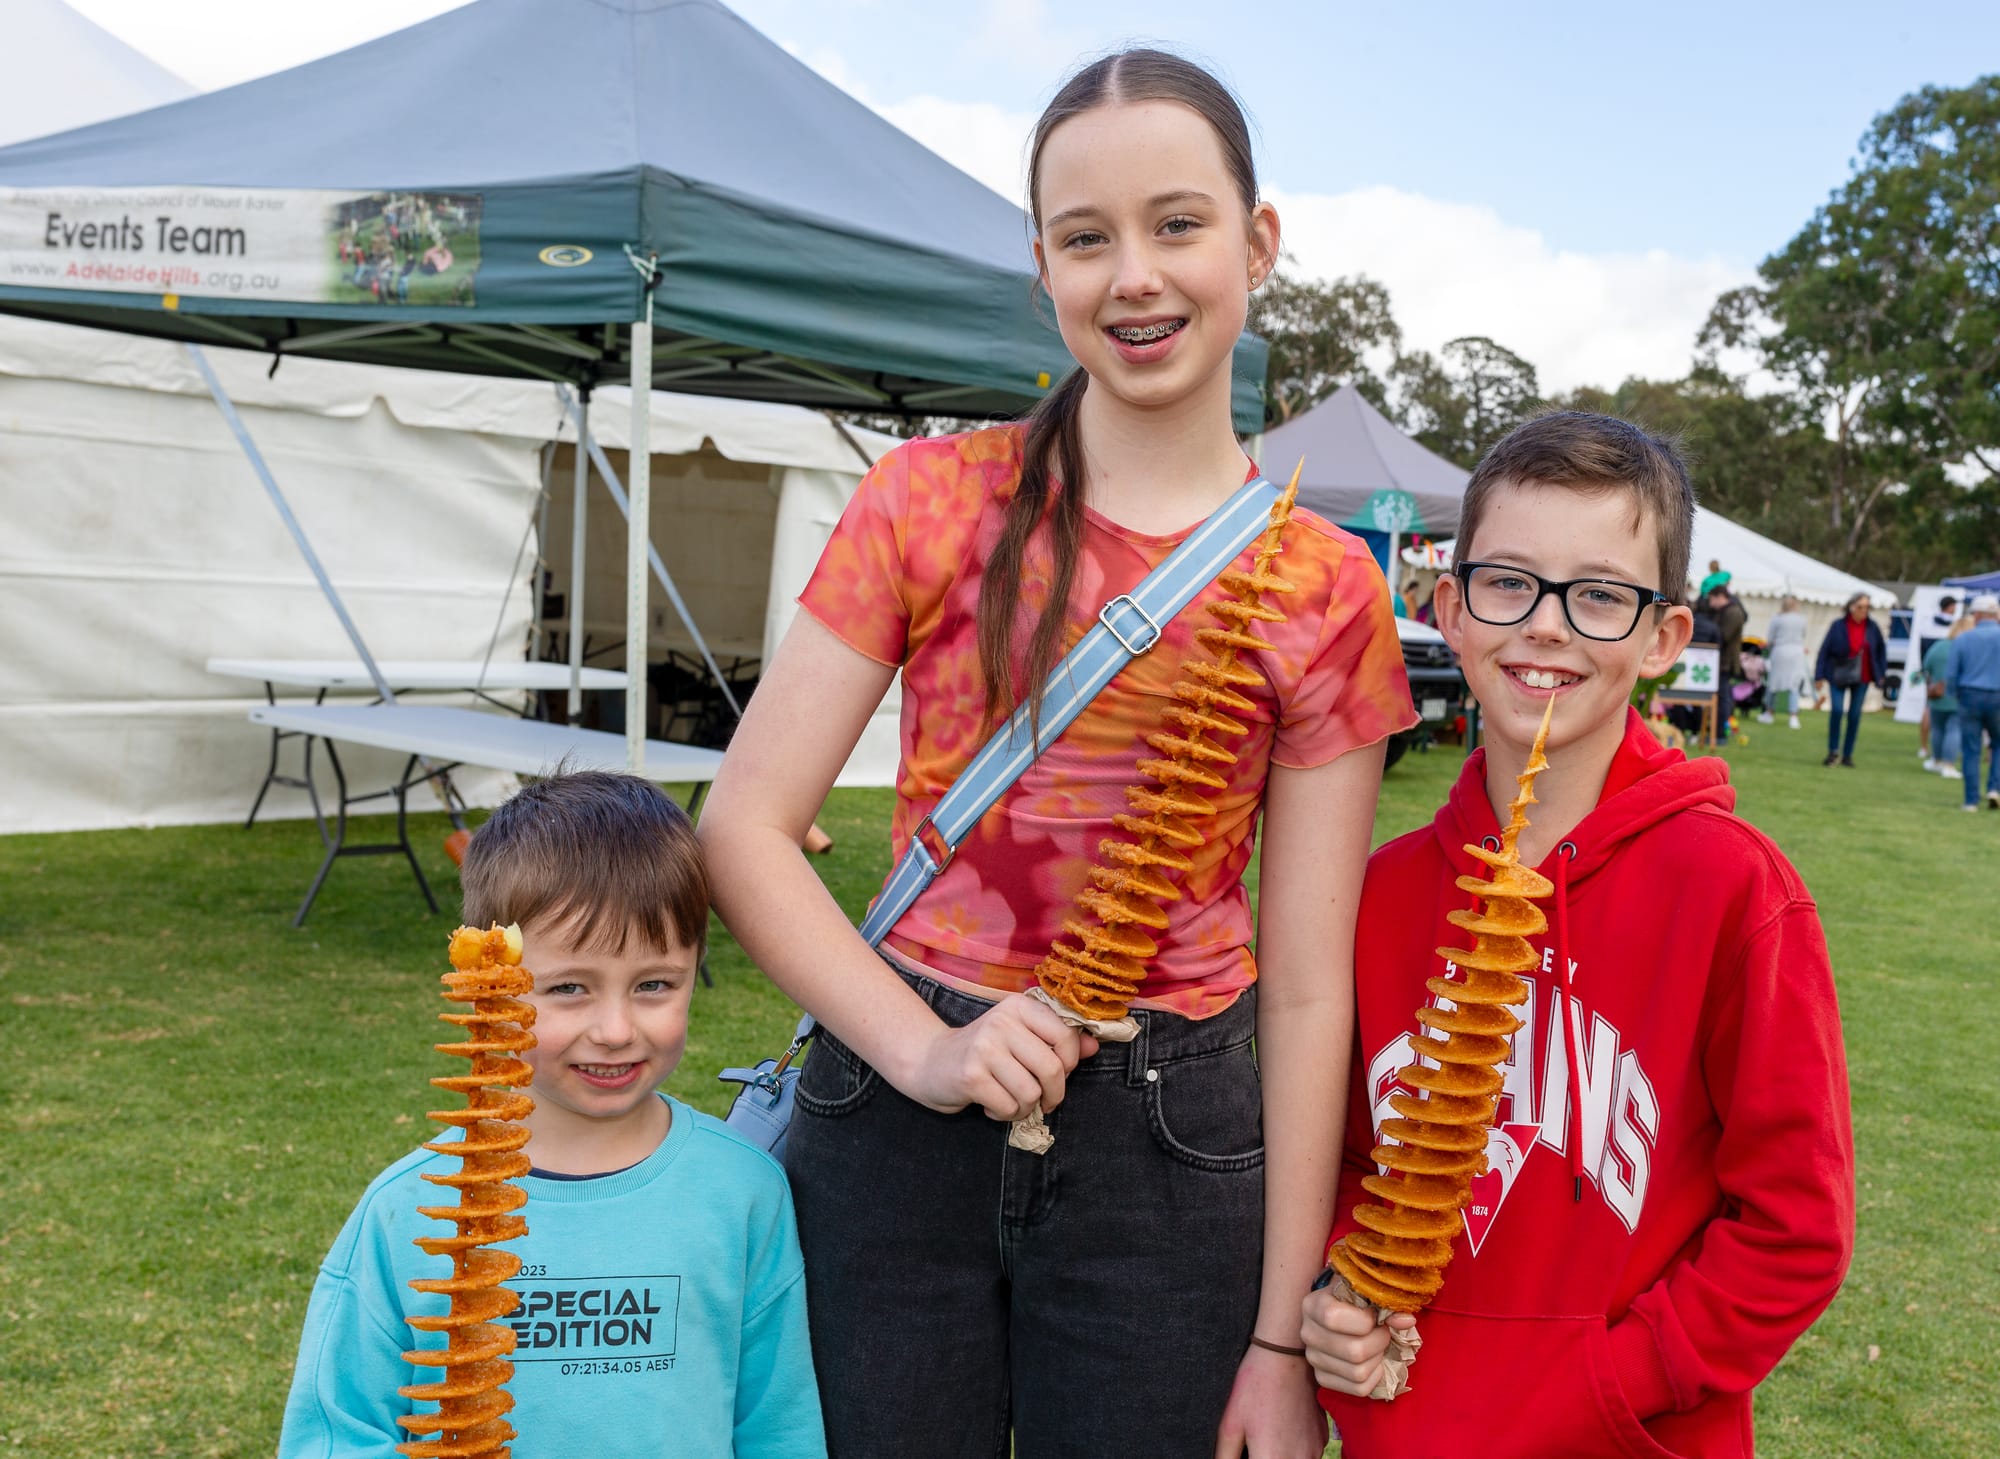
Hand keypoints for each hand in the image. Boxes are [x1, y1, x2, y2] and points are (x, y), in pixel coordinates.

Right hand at [898, 992, 1097, 1119]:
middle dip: (1053, 1094)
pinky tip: (990, 1103)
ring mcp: (984, 1048)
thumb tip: (1095, 1046)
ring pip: (1031, 1093)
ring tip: (1010, 1099)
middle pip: (1052, 1069)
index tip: (1059, 1073)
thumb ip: (1058, 1041)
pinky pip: (1009, 1107)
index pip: (1066, 1036)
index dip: (1070, 1063)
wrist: (930, 1062)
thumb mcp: (1021, 1038)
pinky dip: (1005, 1114)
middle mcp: (1002, 1021)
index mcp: (1019, 1007)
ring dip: (1025, 1107)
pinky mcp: (971, 1076)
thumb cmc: (983, 1053)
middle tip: (1043, 1100)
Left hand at [1213, 1342, 1325, 1457]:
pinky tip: (1283, 1428)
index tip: (1247, 1454)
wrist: (1287, 1356)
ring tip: (1269, 1434)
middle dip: (1264, 1457)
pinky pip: (1308, 1455)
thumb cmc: (1255, 1386)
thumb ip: (1226, 1456)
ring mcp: (1314, 1451)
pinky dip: (1295, 1450)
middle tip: (1255, 1444)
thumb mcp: (1231, 1423)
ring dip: (1280, 1455)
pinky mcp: (1323, 1439)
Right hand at [1302, 1287, 1418, 1397]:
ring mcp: (1314, 1359)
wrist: (1340, 1312)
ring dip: (1377, 1359)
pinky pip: (1359, 1388)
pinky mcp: (1323, 1379)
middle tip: (1383, 1332)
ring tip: (1377, 1345)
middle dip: (1379, 1342)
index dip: (1364, 1319)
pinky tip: (1373, 1361)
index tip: (1374, 1315)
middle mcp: (1307, 1333)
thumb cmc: (1355, 1299)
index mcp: (1313, 1305)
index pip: (1333, 1318)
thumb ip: (1386, 1302)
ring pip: (1358, 1372)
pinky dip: (1374, 1377)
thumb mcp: (1365, 1292)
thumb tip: (1406, 1321)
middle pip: (1353, 1351)